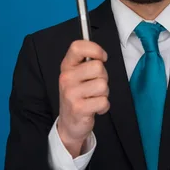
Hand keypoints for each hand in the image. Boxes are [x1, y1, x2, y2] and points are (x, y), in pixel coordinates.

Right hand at [57, 40, 109, 156]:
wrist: (69, 123)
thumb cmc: (79, 95)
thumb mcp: (77, 76)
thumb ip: (87, 63)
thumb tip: (101, 54)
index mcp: (66, 66)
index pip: (78, 47)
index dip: (95, 49)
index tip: (102, 57)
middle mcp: (66, 78)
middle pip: (98, 67)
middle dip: (103, 77)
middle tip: (95, 86)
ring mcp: (71, 93)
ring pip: (103, 85)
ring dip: (104, 93)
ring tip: (94, 97)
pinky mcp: (79, 108)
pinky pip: (103, 101)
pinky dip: (104, 106)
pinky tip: (95, 108)